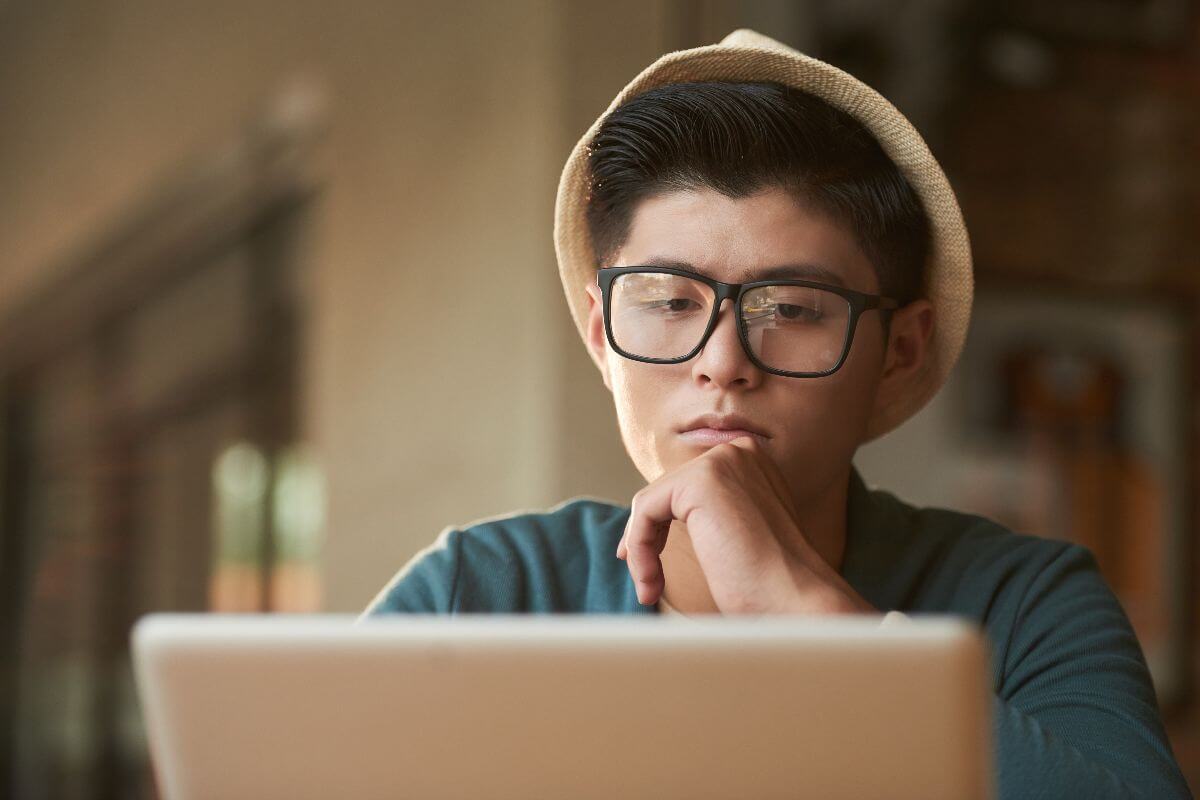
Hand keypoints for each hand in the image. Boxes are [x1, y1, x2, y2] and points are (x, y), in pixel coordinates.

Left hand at [615, 436, 875, 614]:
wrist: (795, 602)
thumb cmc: (770, 583)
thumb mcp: (739, 534)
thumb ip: (713, 513)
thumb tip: (658, 514)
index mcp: (751, 460)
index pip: (686, 487)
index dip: (659, 525)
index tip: (648, 562)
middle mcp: (738, 451)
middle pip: (665, 491)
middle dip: (647, 537)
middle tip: (646, 580)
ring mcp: (721, 462)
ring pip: (650, 503)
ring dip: (643, 550)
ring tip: (650, 590)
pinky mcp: (701, 481)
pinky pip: (645, 512)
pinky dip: (640, 551)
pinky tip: (651, 584)